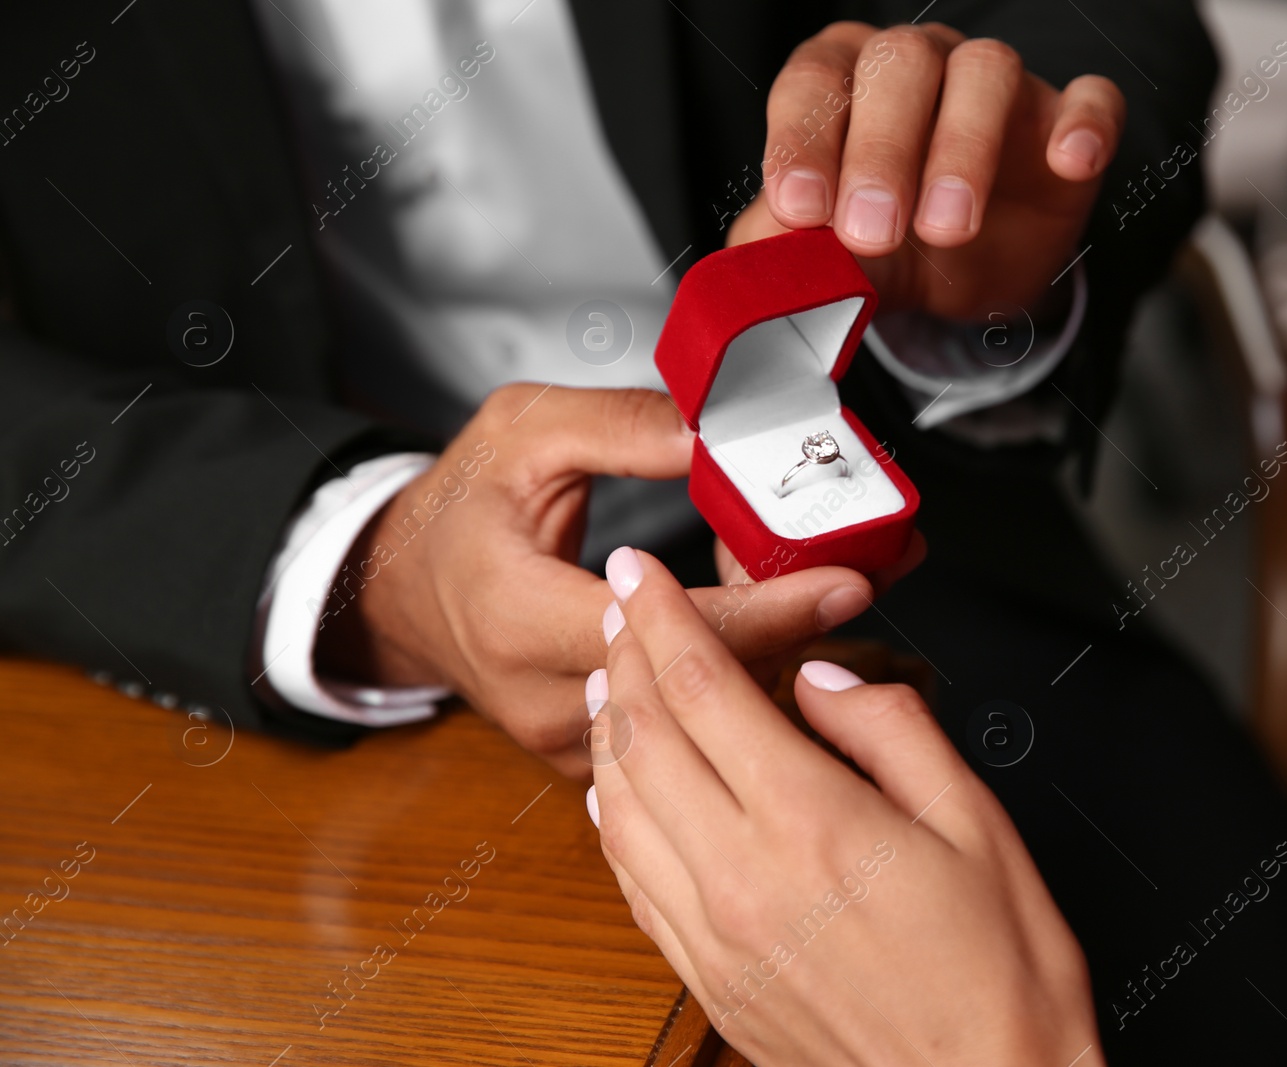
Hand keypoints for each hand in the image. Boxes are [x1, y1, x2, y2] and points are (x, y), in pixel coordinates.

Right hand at [314, 384, 880, 777]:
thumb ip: (620, 427)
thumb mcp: (520, 432)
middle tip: (870, 571)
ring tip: (823, 588)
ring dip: (773, 652)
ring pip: (703, 718)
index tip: (848, 581)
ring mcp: (569, 746)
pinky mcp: (589, 763)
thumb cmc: (456, 512)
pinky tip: (763, 627)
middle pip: (703, 687)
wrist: (398, 595)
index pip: (667, 631)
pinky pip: (684, 730)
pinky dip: (732, 679)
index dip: (769, 606)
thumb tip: (717, 431)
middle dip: (799, 626)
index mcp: (518, 617)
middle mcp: (546, 700)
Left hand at [588, 546, 1103, 1066]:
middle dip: (622, 657)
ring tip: (611, 684)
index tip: (636, 574)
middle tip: (617, 609)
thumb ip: (892, 728)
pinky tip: (618, 792)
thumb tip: (826, 678)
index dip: (661, 617)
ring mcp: (713, 934)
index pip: (703, 688)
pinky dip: (612, 819)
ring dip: (607, 733)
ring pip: (619, 808)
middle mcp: (741, 875)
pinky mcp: (708, 977)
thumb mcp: (976, 823)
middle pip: (645, 737)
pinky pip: (632, 881)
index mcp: (810, 821)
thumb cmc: (997, 976)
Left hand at [728, 22, 1125, 320]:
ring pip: (987, 70)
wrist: (958, 283)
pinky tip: (1070, 160)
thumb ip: (782, 257)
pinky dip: (1085, 122)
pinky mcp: (1064, 122)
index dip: (804, 141)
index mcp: (839, 81)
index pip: (814, 85)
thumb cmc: (878, 247)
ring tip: (949, 226)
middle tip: (874, 231)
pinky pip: (1090, 99)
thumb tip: (748, 280)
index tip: (802, 210)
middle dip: (882, 150)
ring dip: (964, 147)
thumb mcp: (820, 258)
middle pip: (900, 67)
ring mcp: (995, 86)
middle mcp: (915, 65)